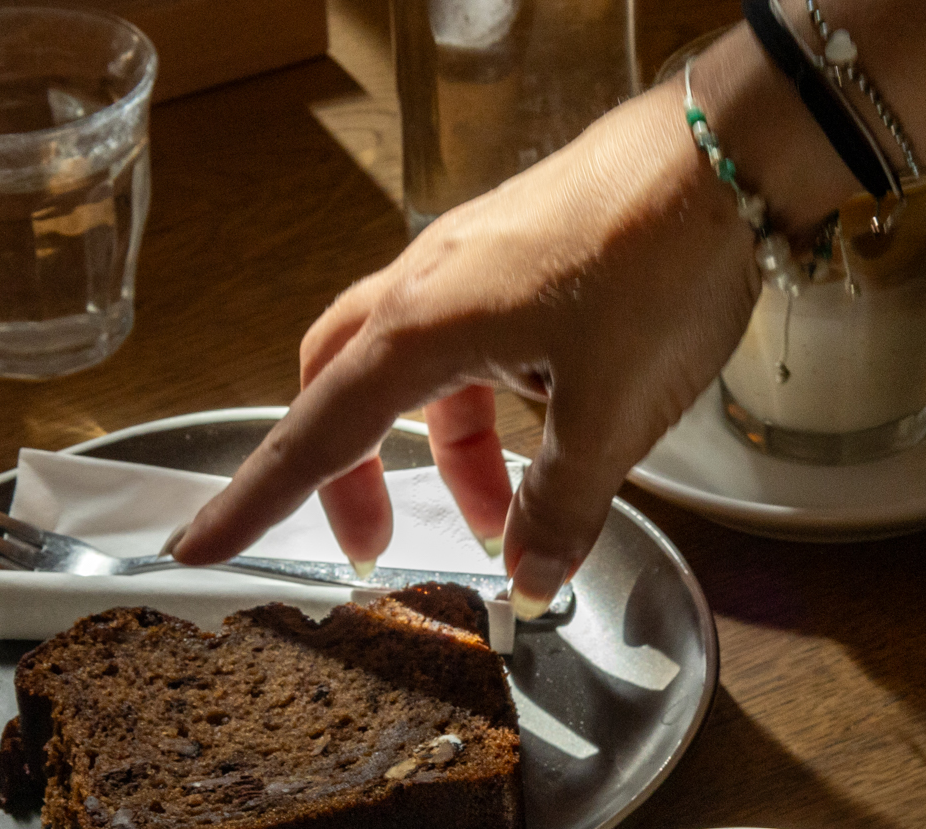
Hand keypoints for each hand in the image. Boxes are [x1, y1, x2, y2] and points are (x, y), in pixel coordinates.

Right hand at [169, 76, 761, 614]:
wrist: (725, 155)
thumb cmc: (660, 267)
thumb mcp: (613, 414)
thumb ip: (564, 505)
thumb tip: (530, 576)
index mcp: (422, 326)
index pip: (315, 434)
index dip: (258, 500)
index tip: (200, 546)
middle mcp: (426, 286)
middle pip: (343, 389)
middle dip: (351, 476)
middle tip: (382, 545)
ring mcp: (470, 264)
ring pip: (418, 372)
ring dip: (445, 451)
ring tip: (507, 516)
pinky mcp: (517, 257)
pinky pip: (470, 344)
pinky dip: (487, 406)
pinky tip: (549, 437)